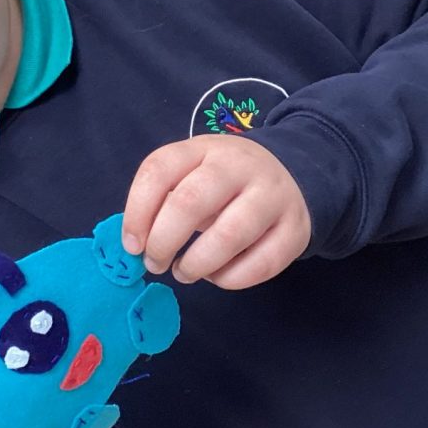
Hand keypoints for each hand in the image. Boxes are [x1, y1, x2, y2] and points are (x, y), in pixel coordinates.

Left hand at [122, 135, 310, 289]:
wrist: (294, 175)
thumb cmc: (225, 184)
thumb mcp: (193, 174)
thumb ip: (164, 201)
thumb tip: (137, 245)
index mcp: (204, 148)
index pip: (159, 169)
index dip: (137, 211)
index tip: (132, 245)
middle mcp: (240, 166)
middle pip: (190, 202)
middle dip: (163, 242)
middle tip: (155, 263)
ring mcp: (272, 196)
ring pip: (228, 237)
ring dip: (196, 264)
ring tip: (184, 272)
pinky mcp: (295, 229)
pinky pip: (259, 264)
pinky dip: (229, 279)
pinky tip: (217, 275)